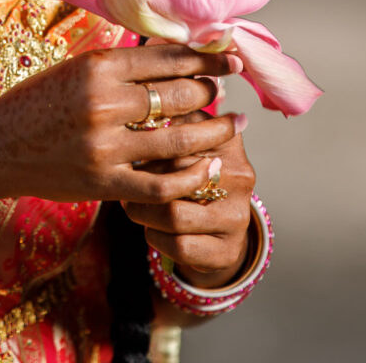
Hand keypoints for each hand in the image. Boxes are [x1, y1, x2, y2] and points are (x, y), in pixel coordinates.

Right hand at [0, 44, 243, 205]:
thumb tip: (176, 55)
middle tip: (226, 87)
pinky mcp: (104, 183)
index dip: (205, 57)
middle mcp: (105, 103)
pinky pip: (162, 185)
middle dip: (211, 89)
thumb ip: (121, 65)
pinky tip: (211, 167)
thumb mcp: (76, 69)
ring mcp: (106, 147)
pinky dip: (192, 177)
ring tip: (233, 124)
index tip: (229, 55)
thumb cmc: (37, 102)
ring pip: (179, 139)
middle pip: (178, 94)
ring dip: (214, 130)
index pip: (167, 58)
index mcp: (98, 67)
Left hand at [122, 113, 255, 285]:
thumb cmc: (190, 173)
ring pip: (173, 214)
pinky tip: (151, 229)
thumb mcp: (184, 141)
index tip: (132, 147)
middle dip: (142, 179)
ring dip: (143, 212)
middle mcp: (240, 176)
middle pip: (174, 173)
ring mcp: (237, 215)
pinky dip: (156, 237)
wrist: (218, 228)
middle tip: (125, 179)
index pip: (179, 136)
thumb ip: (166, 121)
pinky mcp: (228, 250)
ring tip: (131, 205)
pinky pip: (180, 245)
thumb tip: (135, 115)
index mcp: (228, 140)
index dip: (148, 145)